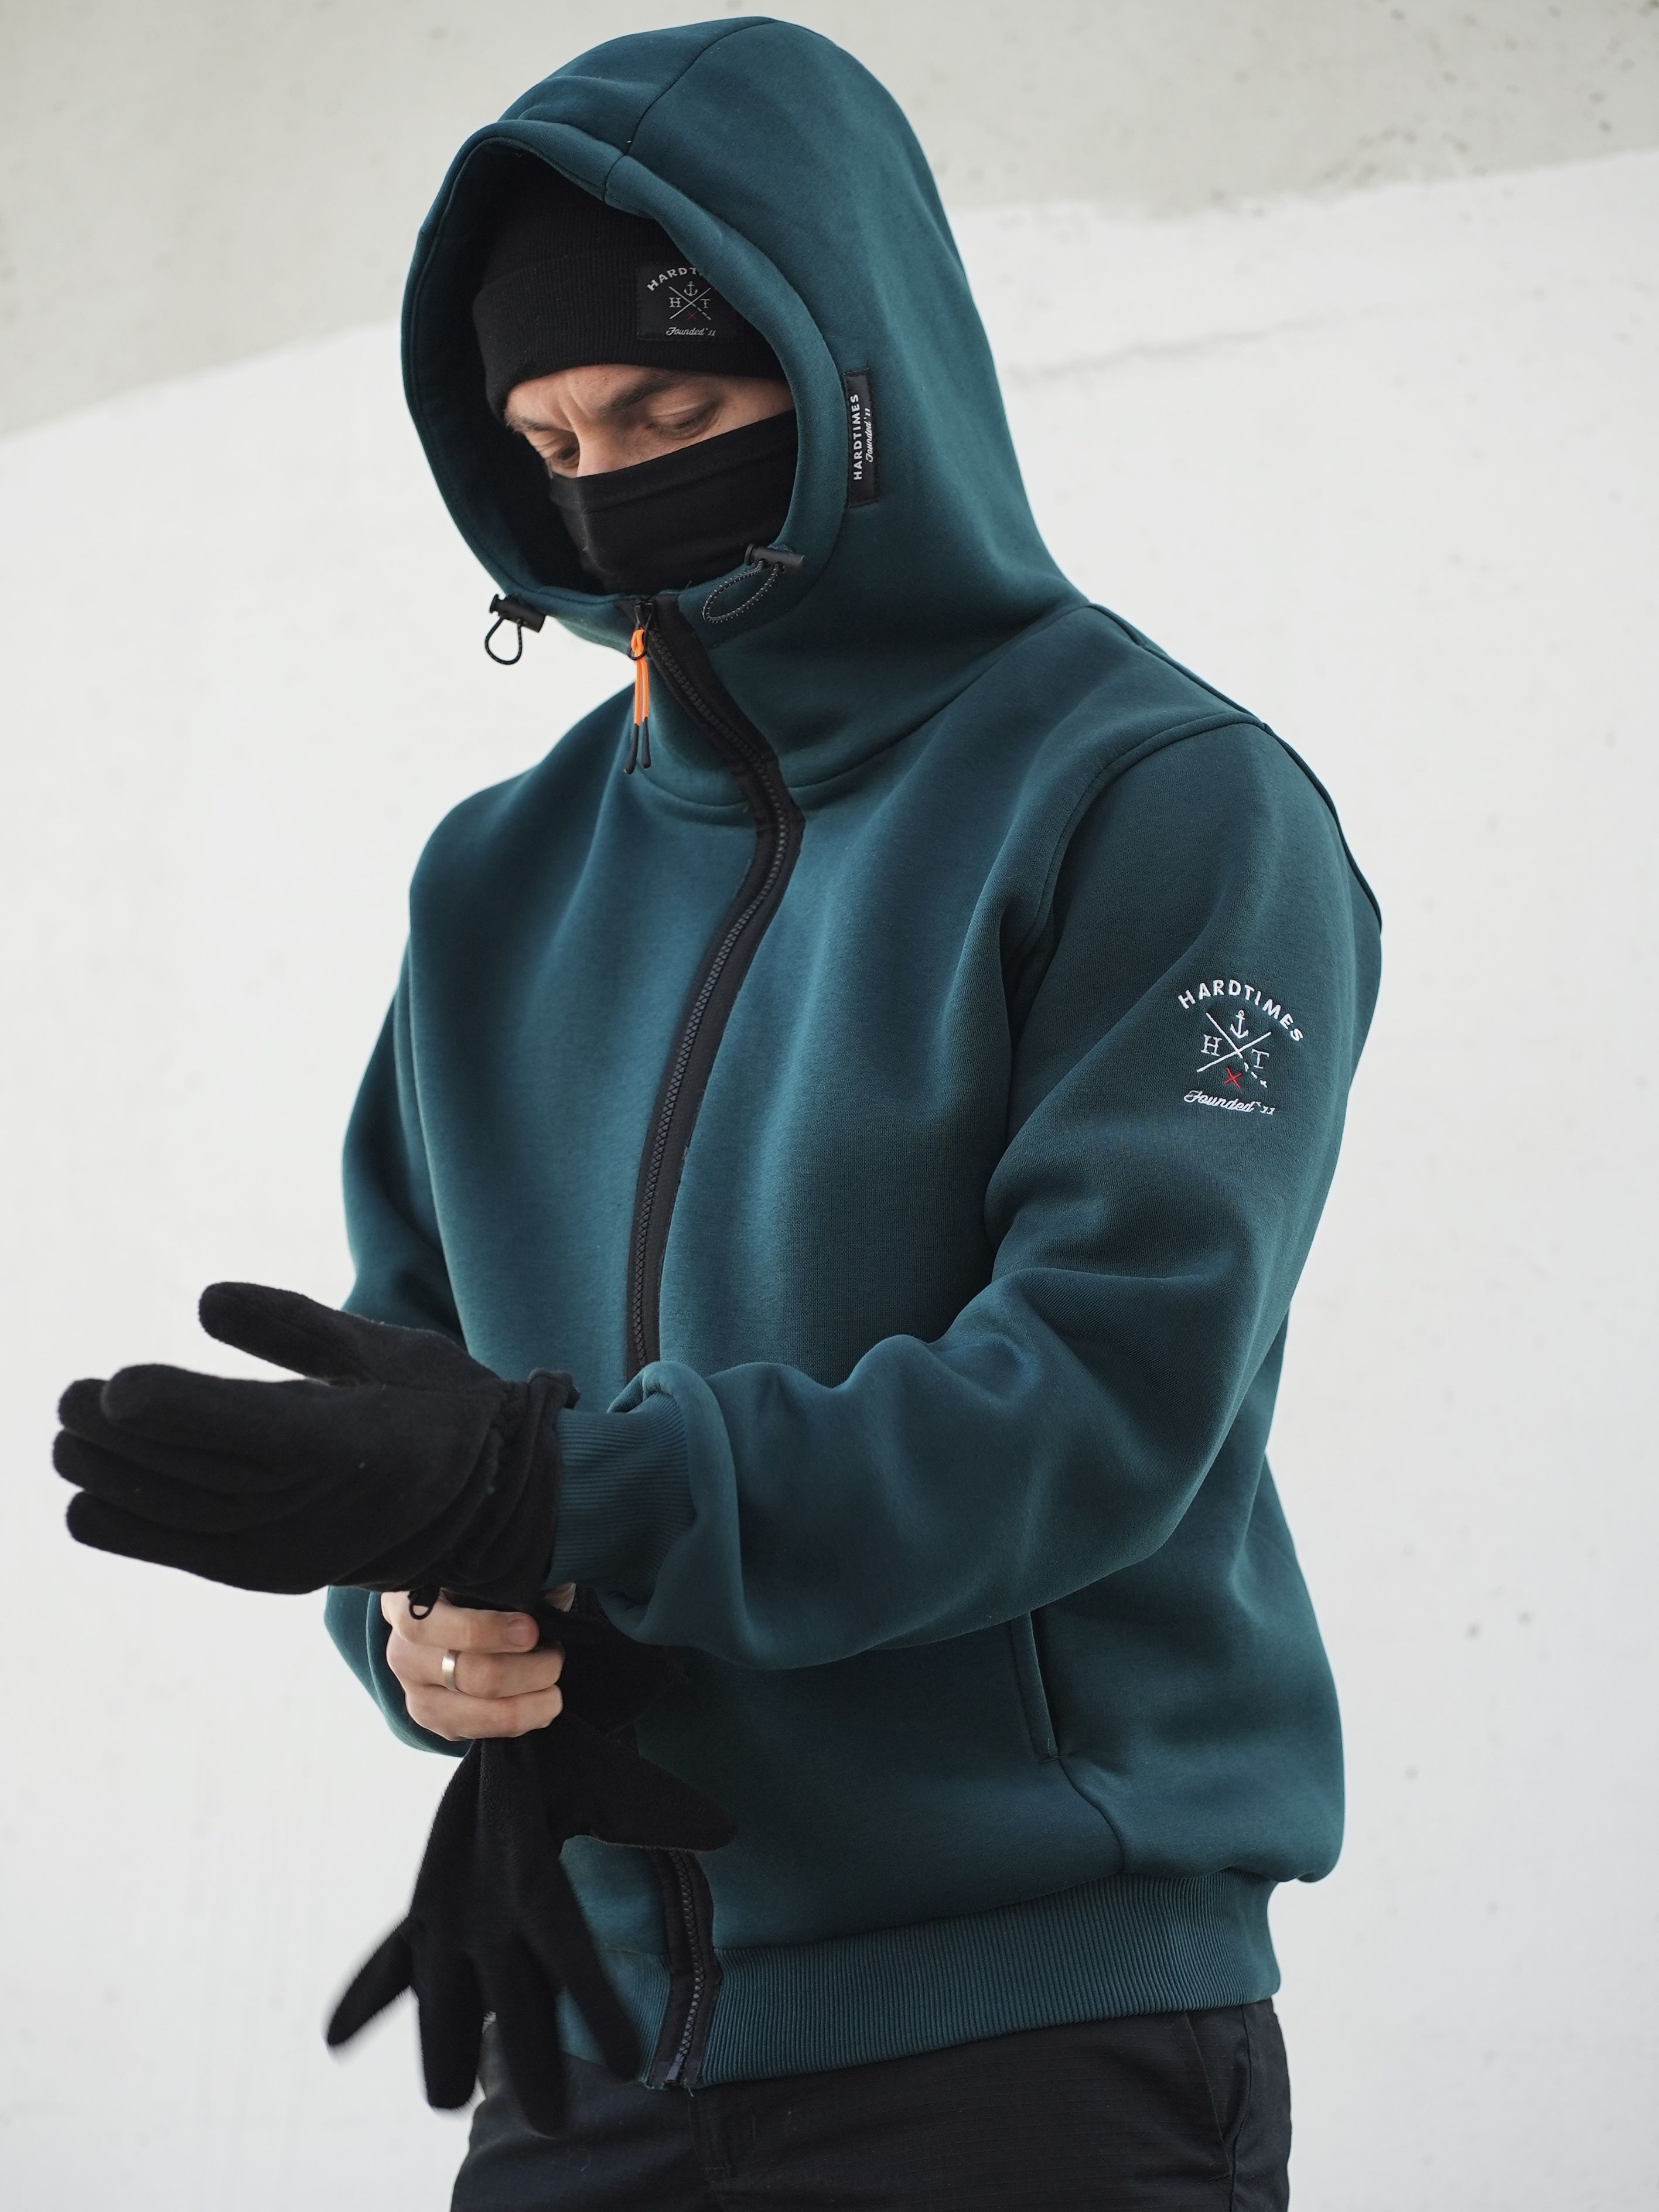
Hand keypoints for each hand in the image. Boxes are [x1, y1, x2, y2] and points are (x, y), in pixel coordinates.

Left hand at [54, 1283, 572, 1605]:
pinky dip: (137, 1532)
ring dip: (118, 1481)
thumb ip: (294, 1325)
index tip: (117, 1386)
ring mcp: (302, 1547)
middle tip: (68, 1400)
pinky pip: (196, 1553)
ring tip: (67, 1441)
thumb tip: (203, 1301)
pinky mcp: (282, 1571)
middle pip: (205, 1474)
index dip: (178, 1410)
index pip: (254, 1430)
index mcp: (361, 1441)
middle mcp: (327, 1504)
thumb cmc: (439, 1406)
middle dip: (124, 1440)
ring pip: (190, 1514)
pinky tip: (87, 1505)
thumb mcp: (382, 1347)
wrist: (493, 1504)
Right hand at [383, 1589, 574, 1741]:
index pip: (426, 1624)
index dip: (484, 1630)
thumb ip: (513, 1578)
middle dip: (528, 1668)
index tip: (531, 1629)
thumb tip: (553, 1590)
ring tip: (554, 1683)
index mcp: (405, 1603)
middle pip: (468, 1673)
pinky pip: (484, 1732)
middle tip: (556, 1654)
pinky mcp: (435, 1724)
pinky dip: (523, 1719)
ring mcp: (415, 1694)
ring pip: (479, 1713)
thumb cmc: (481, 1592)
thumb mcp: (490, 1575)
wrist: (458, 1629)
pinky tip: (541, 1702)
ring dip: (530, 1701)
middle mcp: (402, 1652)